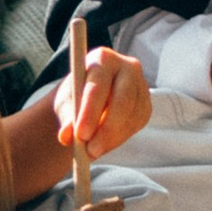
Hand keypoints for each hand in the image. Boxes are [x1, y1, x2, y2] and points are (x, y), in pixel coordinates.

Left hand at [53, 43, 149, 161]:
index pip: (98, 86)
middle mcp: (127, 67)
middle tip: (90, 151)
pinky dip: (118, 139)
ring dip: (110, 139)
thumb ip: (67, 119)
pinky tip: (103, 144)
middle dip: (106, 129)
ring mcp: (141, 86)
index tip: (80, 134)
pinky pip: (135, 126)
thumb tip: (66, 136)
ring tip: (91, 151)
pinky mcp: (146, 106)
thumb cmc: (75, 97)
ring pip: (130, 117)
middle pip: (122, 100)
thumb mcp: (66, 105)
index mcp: (102, 59)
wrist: (89, 99)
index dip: (90, 112)